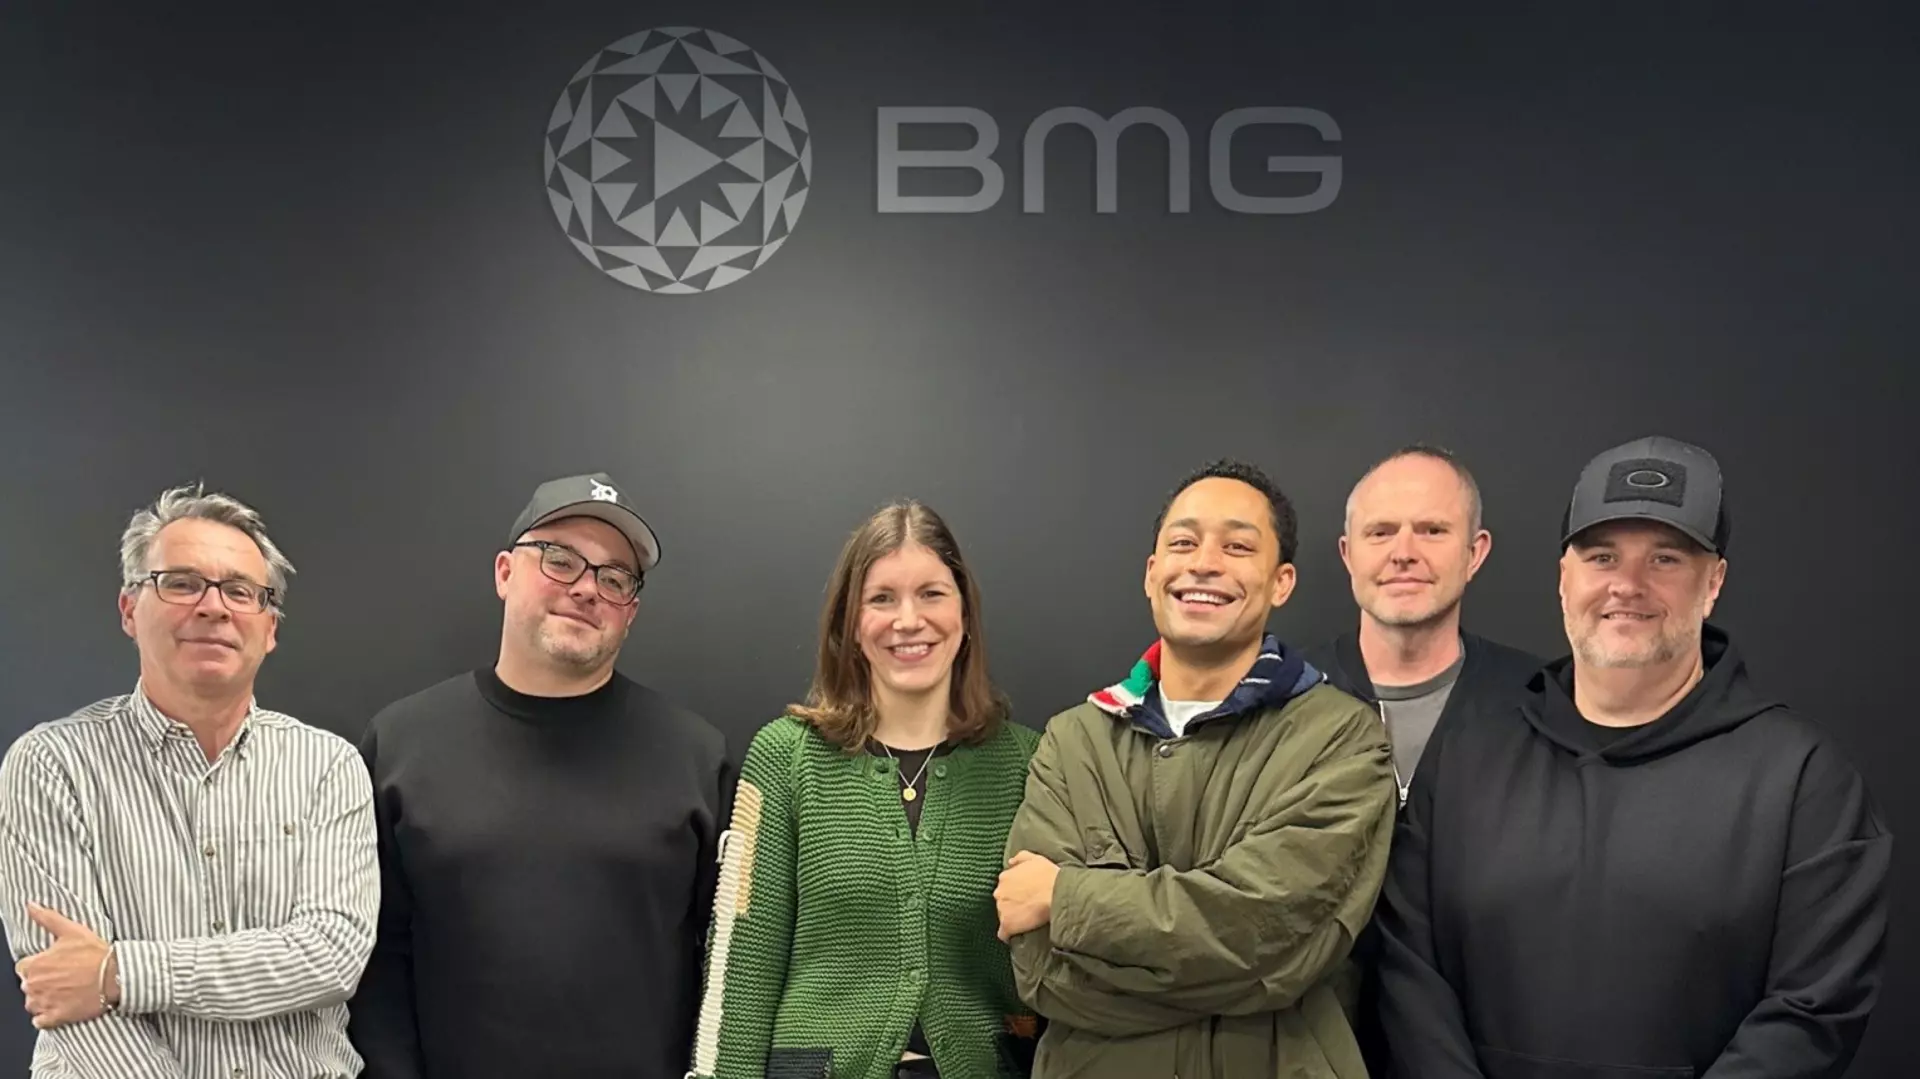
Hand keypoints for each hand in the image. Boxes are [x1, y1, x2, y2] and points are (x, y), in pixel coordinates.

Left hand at [16, 904, 114, 1029]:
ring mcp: (44, 1003)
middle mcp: (35, 985)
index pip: (23, 967)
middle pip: (28, 986)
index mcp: (35, 964)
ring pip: (32, 1004)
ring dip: (42, 1000)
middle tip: (60, 978)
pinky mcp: (55, 1017)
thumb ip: (47, 918)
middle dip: (40, 983)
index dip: (37, 965)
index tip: (51, 965)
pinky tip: (60, 1007)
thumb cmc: (95, 954)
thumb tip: (30, 905)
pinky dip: (46, 1017)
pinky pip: (40, 1021)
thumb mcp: (71, 930)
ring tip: (62, 992)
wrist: (115, 976)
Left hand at [994, 851, 1059, 941]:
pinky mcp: (1008, 925)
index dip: (1014, 893)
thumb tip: (1010, 862)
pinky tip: (1016, 935)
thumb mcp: (1035, 858)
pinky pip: (1003, 934)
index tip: (1024, 896)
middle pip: (1002, 902)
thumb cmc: (1049, 875)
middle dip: (1012, 905)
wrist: (1057, 893)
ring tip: (1026, 921)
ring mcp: (1002, 909)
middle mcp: (999, 892)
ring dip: (1012, 919)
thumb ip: (1020, 858)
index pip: (1004, 888)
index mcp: (1004, 877)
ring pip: (1003, 916)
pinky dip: (1009, 935)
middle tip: (1027, 908)